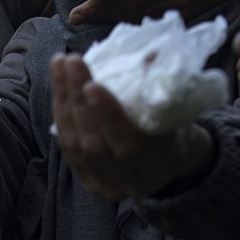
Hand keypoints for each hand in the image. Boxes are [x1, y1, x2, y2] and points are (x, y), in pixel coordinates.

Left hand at [51, 55, 212, 200]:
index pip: (129, 144)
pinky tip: (59, 85)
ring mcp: (106, 184)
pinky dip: (61, 113)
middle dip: (78, 100)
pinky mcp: (88, 179)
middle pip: (95, 144)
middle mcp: (130, 181)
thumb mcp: (179, 112)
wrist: (170, 164)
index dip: (108, 115)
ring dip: (64, 101)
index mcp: (160, 163)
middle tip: (72, 62)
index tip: (92, 84)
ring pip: (75, 144)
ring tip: (60, 64)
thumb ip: (163, 91)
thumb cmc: (176, 130)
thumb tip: (149, 54)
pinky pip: (67, 146)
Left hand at [69, 0, 239, 27]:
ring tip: (86, 21)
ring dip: (112, 18)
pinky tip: (113, 23)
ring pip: (140, 12)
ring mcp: (181, 1)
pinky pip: (153, 18)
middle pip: (131, 0)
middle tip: (76, 16)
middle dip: (102, 9)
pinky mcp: (186, 11)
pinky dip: (132, 21)